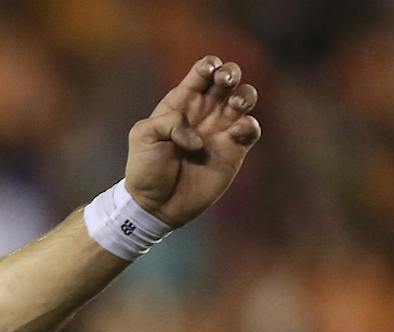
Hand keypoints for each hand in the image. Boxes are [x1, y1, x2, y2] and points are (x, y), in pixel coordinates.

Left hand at [125, 55, 261, 226]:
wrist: (155, 205)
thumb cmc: (145, 168)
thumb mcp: (143, 137)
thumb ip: (168, 122)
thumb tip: (198, 136)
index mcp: (182, 101)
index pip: (203, 71)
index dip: (210, 65)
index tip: (208, 72)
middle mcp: (205, 110)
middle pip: (229, 77)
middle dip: (231, 72)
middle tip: (224, 81)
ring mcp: (221, 128)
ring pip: (245, 98)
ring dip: (245, 95)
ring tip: (235, 105)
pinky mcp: (234, 149)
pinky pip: (251, 128)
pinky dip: (249, 125)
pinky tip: (235, 133)